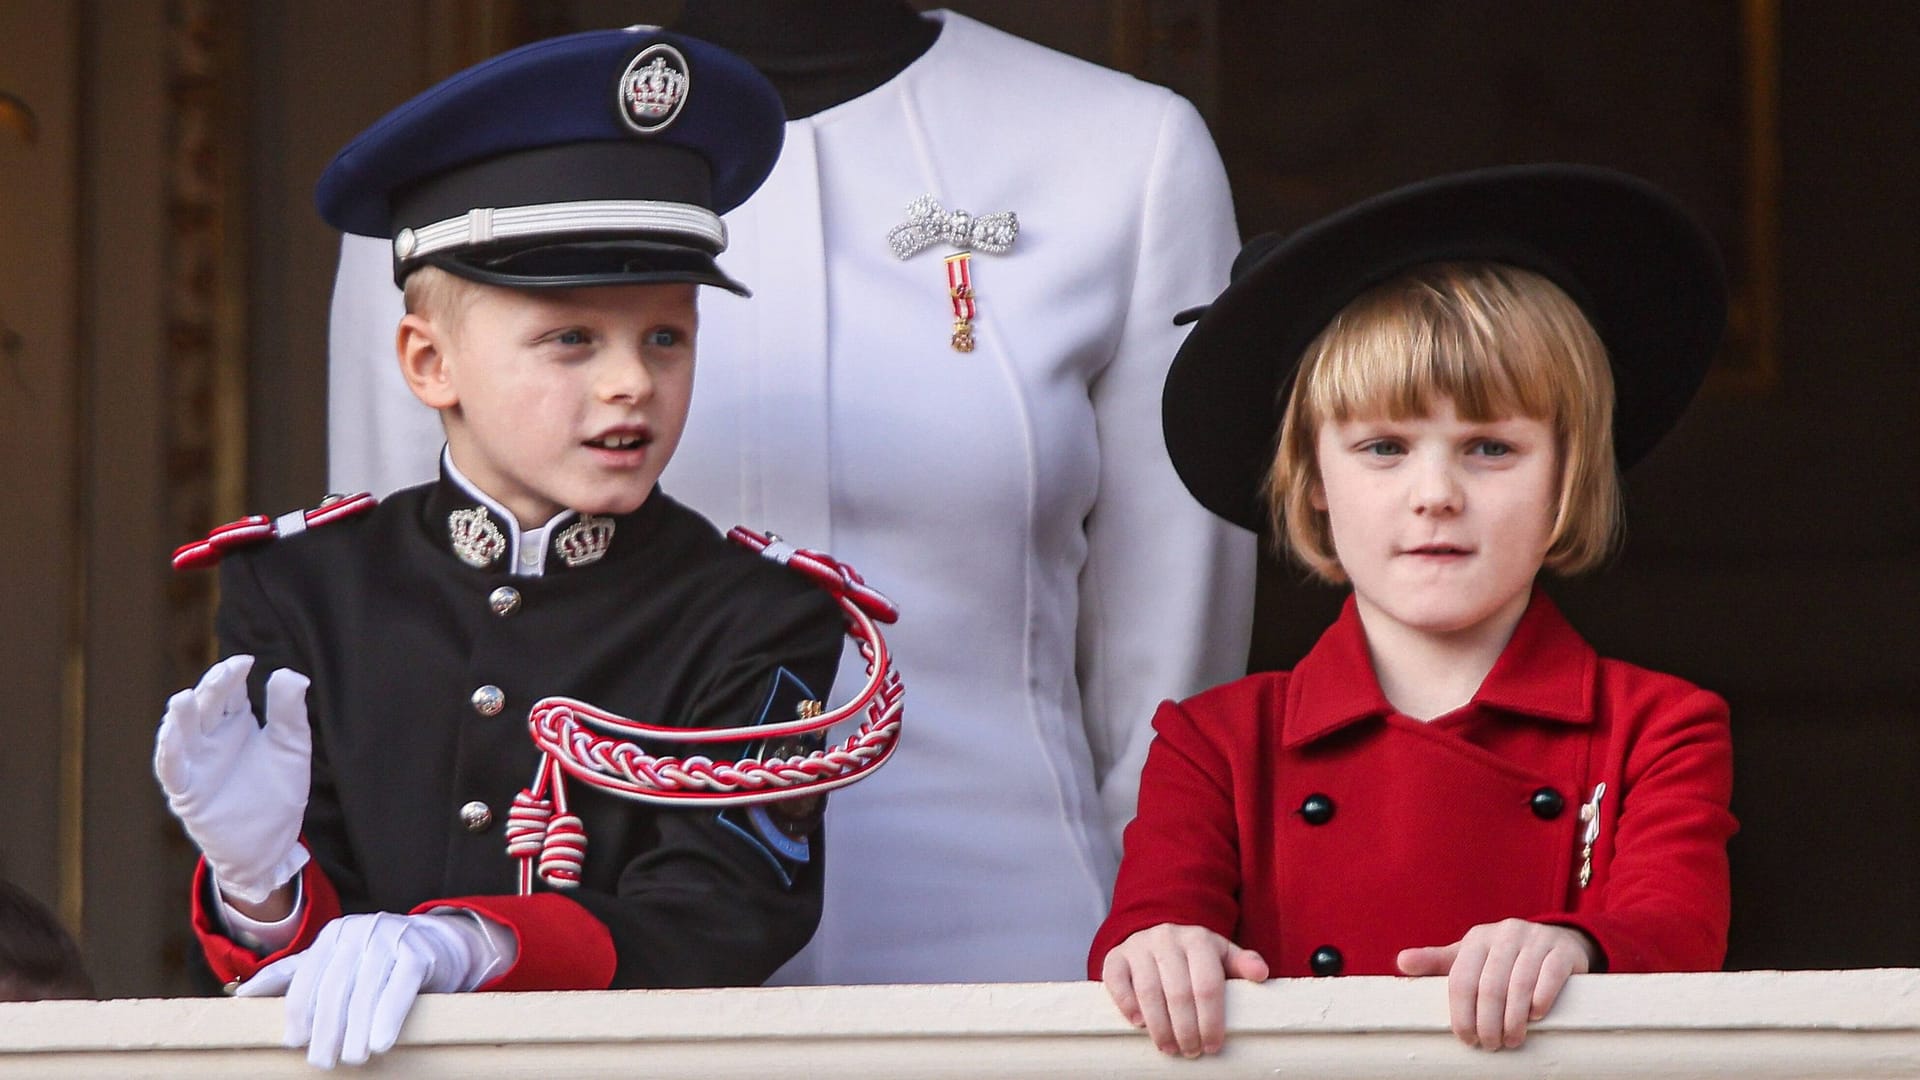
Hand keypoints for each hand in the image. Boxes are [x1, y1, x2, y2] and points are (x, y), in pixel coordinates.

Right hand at [154, 654, 311, 904]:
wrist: (272, 843)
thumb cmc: (279, 791)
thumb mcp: (291, 748)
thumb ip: (289, 713)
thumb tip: (292, 674)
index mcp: (236, 721)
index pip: (230, 691)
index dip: (233, 674)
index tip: (246, 661)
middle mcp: (211, 737)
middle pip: (206, 706)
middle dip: (212, 688)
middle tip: (224, 673)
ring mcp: (196, 763)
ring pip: (182, 733)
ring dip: (181, 717)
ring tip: (185, 698)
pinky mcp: (186, 791)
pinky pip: (172, 770)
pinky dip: (169, 753)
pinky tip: (171, 737)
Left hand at [236, 911, 494, 1068]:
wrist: (438, 942)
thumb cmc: (377, 958)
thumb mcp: (334, 960)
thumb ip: (292, 976)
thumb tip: (242, 996)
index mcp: (332, 935)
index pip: (307, 978)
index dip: (298, 1013)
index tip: (295, 1043)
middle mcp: (358, 931)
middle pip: (334, 988)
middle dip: (326, 1029)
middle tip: (322, 1062)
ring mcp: (390, 939)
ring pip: (365, 992)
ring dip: (356, 1031)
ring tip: (352, 1058)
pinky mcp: (419, 953)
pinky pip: (399, 989)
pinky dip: (388, 1018)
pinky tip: (380, 1043)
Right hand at [1101, 923, 1268, 1056]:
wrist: (1156, 933)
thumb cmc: (1194, 956)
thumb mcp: (1220, 955)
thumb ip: (1242, 963)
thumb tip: (1261, 974)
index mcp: (1198, 939)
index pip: (1207, 984)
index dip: (1211, 1020)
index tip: (1213, 1045)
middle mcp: (1167, 939)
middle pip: (1178, 992)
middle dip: (1186, 1029)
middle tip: (1192, 1051)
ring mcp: (1138, 946)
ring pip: (1148, 991)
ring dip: (1160, 1026)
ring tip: (1170, 1048)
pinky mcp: (1115, 956)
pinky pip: (1117, 982)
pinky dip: (1128, 1006)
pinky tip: (1140, 1025)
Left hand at [1396, 918, 1596, 1049]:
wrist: (1556, 941)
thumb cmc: (1504, 957)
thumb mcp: (1471, 957)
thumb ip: (1438, 962)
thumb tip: (1402, 963)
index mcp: (1477, 939)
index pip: (1461, 980)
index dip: (1461, 1014)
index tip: (1466, 1039)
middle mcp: (1505, 934)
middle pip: (1490, 987)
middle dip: (1488, 1023)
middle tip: (1490, 1045)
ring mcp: (1536, 940)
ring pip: (1519, 985)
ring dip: (1513, 1020)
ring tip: (1511, 1040)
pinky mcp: (1563, 951)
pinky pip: (1550, 977)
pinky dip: (1541, 1000)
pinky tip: (1535, 1017)